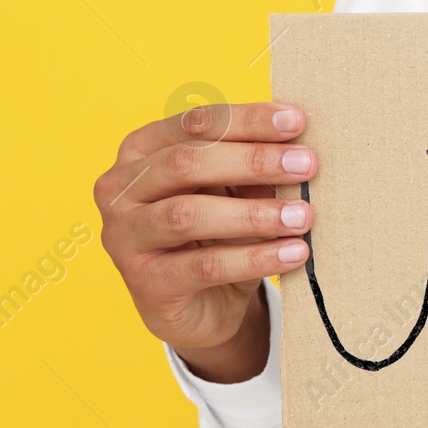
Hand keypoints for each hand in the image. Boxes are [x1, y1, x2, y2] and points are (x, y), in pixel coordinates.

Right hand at [94, 102, 317, 381]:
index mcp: (141, 151)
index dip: (247, 120)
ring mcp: (124, 235)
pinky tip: (294, 253)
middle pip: (186, 163)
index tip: (297, 121)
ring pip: (189, 215)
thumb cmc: (217, 236)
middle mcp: (120, 188)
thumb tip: (297, 149)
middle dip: (253, 161)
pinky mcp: (145, 281)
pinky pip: (204, 266)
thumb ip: (253, 171)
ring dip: (254, 214)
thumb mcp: (236, 195)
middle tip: (307, 164)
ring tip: (304, 216)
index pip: (195, 125)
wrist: (202, 307)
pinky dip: (254, 258)